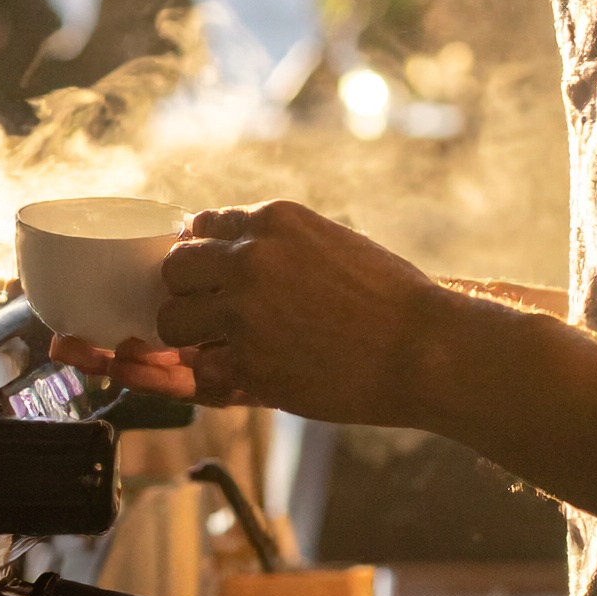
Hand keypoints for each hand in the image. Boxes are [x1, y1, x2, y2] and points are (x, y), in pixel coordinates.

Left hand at [52, 200, 447, 420]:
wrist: (426, 349)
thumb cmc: (391, 300)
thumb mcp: (332, 243)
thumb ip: (277, 245)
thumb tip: (227, 251)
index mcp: (274, 219)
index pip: (201, 226)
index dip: (202, 254)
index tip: (209, 274)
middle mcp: (250, 258)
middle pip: (174, 268)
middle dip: (186, 293)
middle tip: (210, 315)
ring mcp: (244, 312)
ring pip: (171, 320)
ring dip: (188, 336)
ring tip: (221, 347)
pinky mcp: (249, 363)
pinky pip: (200, 370)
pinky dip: (213, 376)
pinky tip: (242, 374)